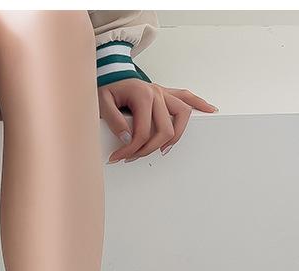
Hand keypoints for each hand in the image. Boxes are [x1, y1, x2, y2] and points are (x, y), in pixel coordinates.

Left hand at [99, 78, 216, 162]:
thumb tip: (127, 138)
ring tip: (162, 150)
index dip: (131, 149)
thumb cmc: (107, 87)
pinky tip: (209, 111)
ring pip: (182, 115)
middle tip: (133, 157)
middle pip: (164, 129)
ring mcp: (163, 92)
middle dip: (148, 149)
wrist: (109, 72)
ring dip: (175, 136)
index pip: (142, 132)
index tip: (118, 157)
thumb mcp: (101, 103)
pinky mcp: (166, 93)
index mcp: (142, 96)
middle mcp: (157, 93)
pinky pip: (186, 97)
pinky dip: (199, 104)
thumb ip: (113, 120)